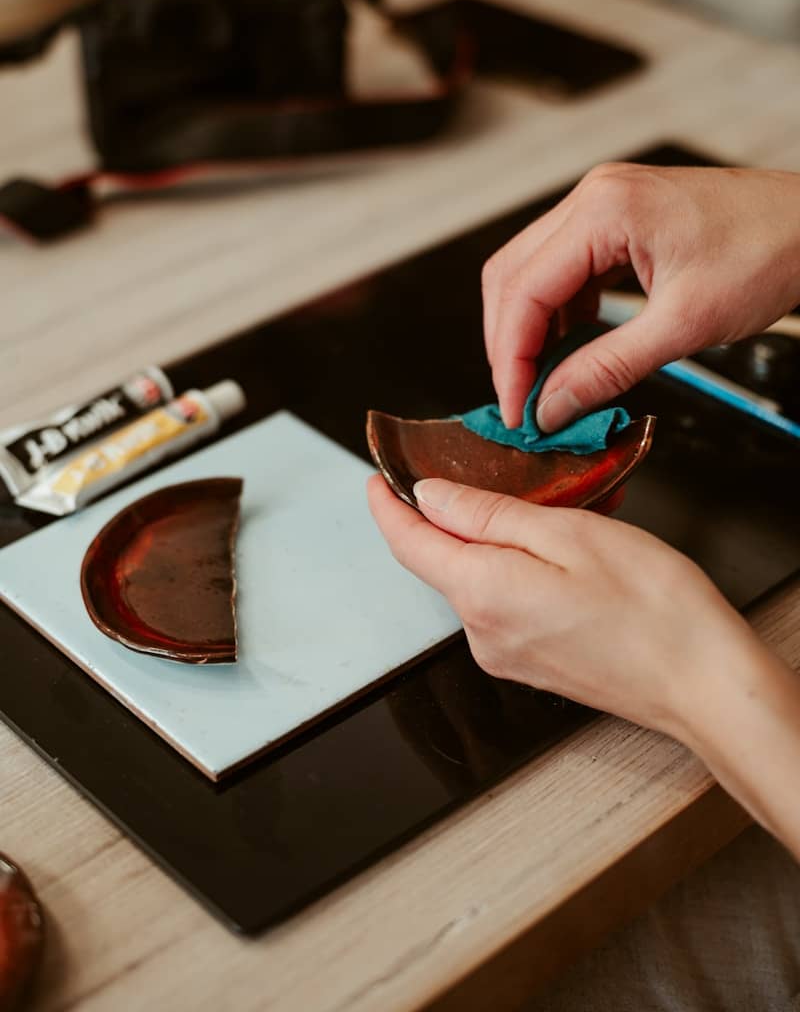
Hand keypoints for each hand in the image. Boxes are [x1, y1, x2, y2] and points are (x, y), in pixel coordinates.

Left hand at [367, 474, 755, 739]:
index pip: (408, 543)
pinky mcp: (530, 664)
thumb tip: (431, 497)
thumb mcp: (569, 533)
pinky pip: (505, 603)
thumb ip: (488, 513)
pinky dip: (518, 570)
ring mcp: (505, 655)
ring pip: (478, 579)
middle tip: (487, 472)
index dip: (388, 506)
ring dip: (496, 541)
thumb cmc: (654, 607)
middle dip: (454, 515)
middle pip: (443, 560)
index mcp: (483, 593)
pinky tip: (562, 552)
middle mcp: (482, 633)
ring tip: (550, 510)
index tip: (379, 477)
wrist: (703, 685)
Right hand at [482, 164, 799, 429]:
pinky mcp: (616, 220)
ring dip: (530, 329)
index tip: (517, 407)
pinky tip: (572, 348)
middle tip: (523, 400)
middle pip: (512, 276)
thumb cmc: (770, 251)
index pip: (523, 290)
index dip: (511, 357)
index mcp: (604, 210)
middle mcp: (593, 197)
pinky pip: (564, 268)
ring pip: (531, 272)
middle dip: (509, 344)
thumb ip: (607, 368)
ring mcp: (602, 204)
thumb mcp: (684, 325)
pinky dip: (558, 313)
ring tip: (545, 381)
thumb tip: (553, 404)